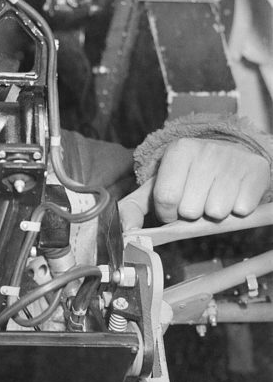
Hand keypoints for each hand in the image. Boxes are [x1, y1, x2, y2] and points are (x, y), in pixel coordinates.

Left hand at [119, 138, 269, 229]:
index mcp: (178, 151)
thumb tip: (125, 230)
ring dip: (213, 213)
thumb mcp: (156, 186)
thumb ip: (133, 208)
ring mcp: (233, 160)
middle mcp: (206, 151)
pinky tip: (232, 195)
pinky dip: (236, 210)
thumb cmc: (188, 176)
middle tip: (196, 199)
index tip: (173, 206)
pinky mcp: (257, 171)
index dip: (168, 212)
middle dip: (191, 213)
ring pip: (216, 212)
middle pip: (191, 209)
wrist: (230, 153)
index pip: (166, 199)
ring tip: (214, 196)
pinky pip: (241, 210)